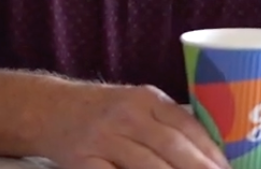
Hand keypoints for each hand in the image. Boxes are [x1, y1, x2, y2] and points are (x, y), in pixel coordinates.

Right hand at [39, 82, 229, 168]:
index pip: (186, 125)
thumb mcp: (135, 103)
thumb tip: (212, 155)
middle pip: (171, 147)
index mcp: (145, 98)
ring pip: (147, 167)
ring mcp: (102, 139)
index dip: (211, 152)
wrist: (48, 109)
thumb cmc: (103, 111)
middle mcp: (125, 115)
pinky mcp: (83, 162)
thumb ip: (167, 122)